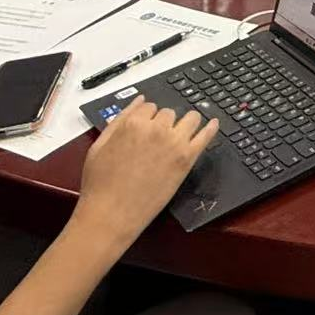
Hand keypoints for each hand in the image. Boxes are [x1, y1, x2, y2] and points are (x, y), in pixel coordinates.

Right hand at [71, 99, 218, 242]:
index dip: (148, 118)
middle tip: (158, 141)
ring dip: (186, 122)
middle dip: (164, 123)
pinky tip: (214, 124)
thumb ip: (120, 119)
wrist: (111, 214)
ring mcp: (174, 143)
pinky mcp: (186, 159)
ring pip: (190, 118)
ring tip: (183, 132)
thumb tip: (139, 100)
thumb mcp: (99, 145)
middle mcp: (156, 129)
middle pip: (169, 113)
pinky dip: (211, 128)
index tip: (147, 128)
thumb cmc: (100, 183)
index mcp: (133, 123)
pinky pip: (205, 136)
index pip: (149, 107)